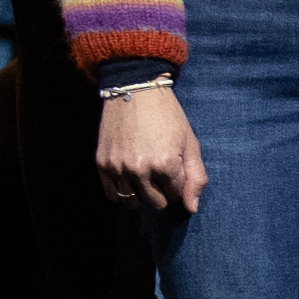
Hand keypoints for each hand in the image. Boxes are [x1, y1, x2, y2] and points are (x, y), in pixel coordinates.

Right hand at [96, 79, 200, 215]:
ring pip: (134, 202)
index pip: (177, 194)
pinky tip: (129, 180)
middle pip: (157, 203)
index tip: (174, 165)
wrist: (134, 90)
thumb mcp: (190, 142)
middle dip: (162, 191)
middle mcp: (140, 170)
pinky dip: (122, 193)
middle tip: (160, 171)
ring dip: (142, 194)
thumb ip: (196, 177)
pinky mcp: (102, 163)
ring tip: (144, 176)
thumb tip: (191, 208)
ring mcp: (119, 167)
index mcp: (165, 164)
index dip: (178, 182)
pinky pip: (113, 195)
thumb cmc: (167, 115)